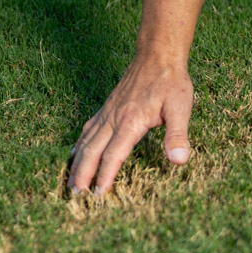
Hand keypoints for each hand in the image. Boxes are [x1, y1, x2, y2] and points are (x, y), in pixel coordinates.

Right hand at [67, 58, 193, 194]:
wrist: (158, 55)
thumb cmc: (171, 82)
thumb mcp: (181, 108)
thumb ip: (177, 135)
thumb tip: (178, 160)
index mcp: (130, 123)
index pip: (113, 156)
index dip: (104, 177)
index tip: (97, 196)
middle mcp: (114, 119)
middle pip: (92, 151)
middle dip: (83, 175)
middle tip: (75, 196)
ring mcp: (108, 112)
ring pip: (87, 140)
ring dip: (77, 162)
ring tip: (70, 182)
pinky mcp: (108, 106)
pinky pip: (88, 128)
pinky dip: (79, 143)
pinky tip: (75, 151)